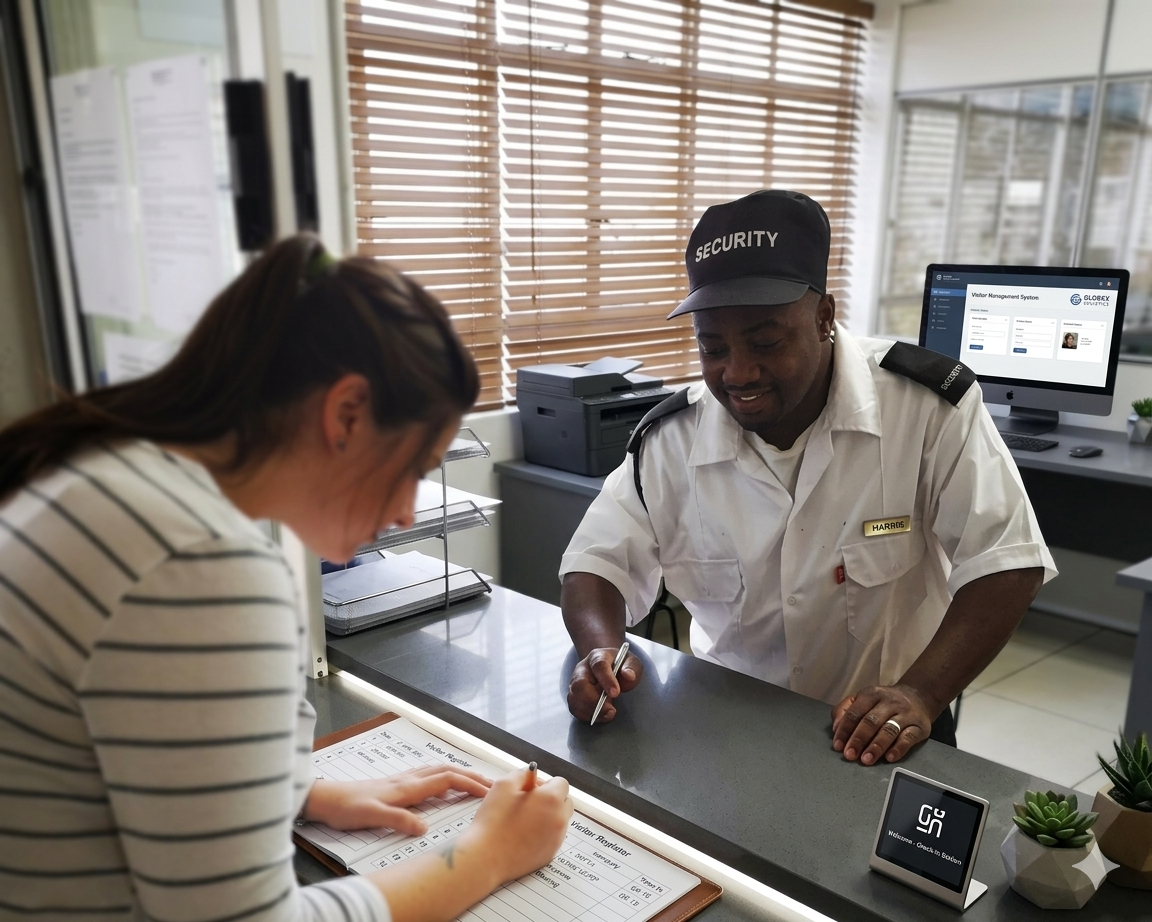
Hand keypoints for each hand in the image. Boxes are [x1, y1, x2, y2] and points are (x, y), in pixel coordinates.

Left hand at [303, 767, 491, 834]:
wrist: (324, 798)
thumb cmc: (345, 807)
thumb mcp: (371, 817)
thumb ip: (398, 820)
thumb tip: (424, 828)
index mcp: (407, 787)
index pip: (447, 779)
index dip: (470, 784)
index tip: (489, 791)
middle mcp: (407, 780)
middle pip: (447, 771)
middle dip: (471, 775)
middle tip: (492, 782)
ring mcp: (401, 780)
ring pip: (437, 770)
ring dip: (459, 773)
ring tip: (474, 779)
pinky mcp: (393, 784)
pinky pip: (427, 774)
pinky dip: (443, 775)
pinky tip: (440, 783)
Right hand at [460, 766, 572, 885]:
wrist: (486, 857)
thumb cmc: (493, 820)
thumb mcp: (504, 785)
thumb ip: (522, 774)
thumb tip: (531, 775)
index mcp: (551, 799)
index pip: (561, 783)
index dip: (545, 783)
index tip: (530, 789)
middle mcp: (559, 819)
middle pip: (564, 801)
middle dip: (551, 799)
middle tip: (528, 803)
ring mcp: (557, 839)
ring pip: (559, 819)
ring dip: (548, 815)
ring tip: (524, 820)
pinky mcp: (550, 854)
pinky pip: (553, 837)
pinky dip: (544, 833)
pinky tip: (523, 834)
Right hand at [566, 647, 643, 722]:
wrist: (609, 667)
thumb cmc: (621, 666)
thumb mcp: (632, 663)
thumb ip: (632, 668)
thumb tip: (628, 676)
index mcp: (597, 656)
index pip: (599, 666)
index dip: (606, 680)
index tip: (616, 693)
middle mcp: (582, 669)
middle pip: (580, 684)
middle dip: (594, 701)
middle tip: (611, 710)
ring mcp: (575, 682)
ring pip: (574, 697)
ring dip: (591, 710)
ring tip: (608, 714)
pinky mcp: (574, 695)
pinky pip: (574, 708)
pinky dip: (586, 715)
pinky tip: (600, 716)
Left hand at [831, 684, 933, 765]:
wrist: (918, 696)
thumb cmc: (884, 702)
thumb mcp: (863, 699)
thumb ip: (845, 710)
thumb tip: (836, 728)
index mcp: (871, 694)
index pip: (855, 712)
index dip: (845, 730)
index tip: (838, 745)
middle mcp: (889, 702)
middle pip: (871, 721)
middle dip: (858, 739)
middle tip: (850, 755)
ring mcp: (905, 714)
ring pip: (889, 730)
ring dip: (876, 746)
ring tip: (866, 759)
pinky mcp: (919, 726)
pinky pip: (908, 738)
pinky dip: (898, 749)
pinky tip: (889, 757)